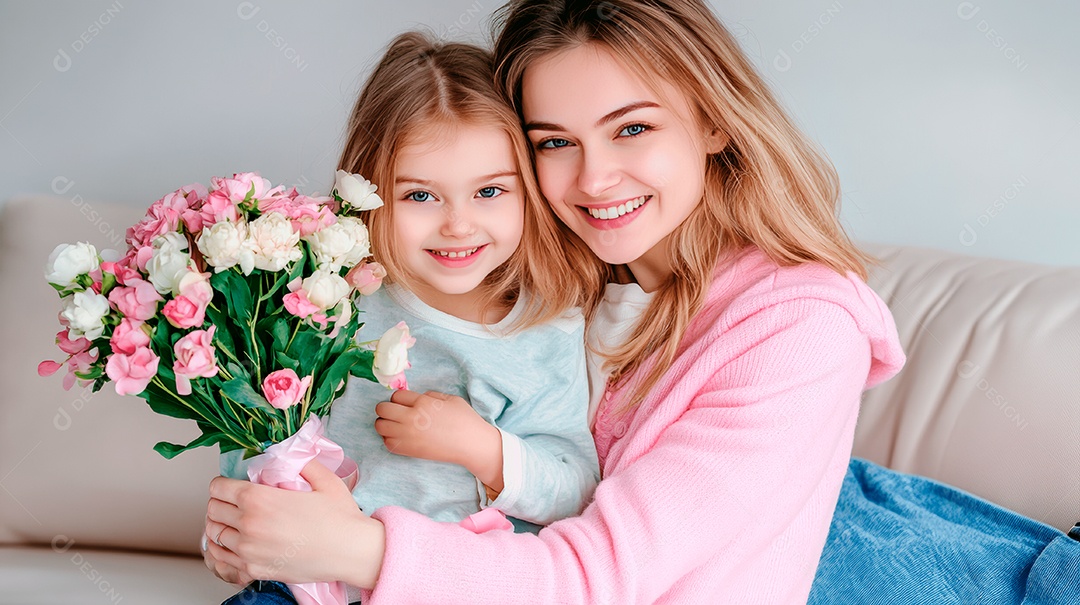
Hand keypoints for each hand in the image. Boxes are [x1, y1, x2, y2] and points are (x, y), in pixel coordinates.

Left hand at [204, 460, 385, 588]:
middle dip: (220, 504)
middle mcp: (249, 525)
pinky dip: (222, 552)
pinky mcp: (254, 571)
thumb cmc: (340, 519)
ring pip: (214, 536)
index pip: (219, 488)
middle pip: (213, 511)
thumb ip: (300, 463)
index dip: (223, 484)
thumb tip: (286, 454)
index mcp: (260, 500)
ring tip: (231, 524)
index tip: (230, 486)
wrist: (351, 552)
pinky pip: (222, 560)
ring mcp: (249, 551)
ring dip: (220, 527)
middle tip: (231, 503)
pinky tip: (232, 546)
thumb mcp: (323, 479)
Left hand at [375, 389, 503, 490]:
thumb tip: (416, 398)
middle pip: (382, 409)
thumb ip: (430, 395)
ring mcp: (408, 435)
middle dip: (386, 409)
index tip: (405, 404)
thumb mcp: (450, 399)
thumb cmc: (465, 419)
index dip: (399, 399)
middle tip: (395, 413)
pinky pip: (387, 443)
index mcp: (423, 402)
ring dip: (385, 424)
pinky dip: (390, 439)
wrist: (471, 445)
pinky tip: (401, 438)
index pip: (395, 396)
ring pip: (380, 426)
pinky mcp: (409, 450)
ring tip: (396, 426)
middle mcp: (411, 417)